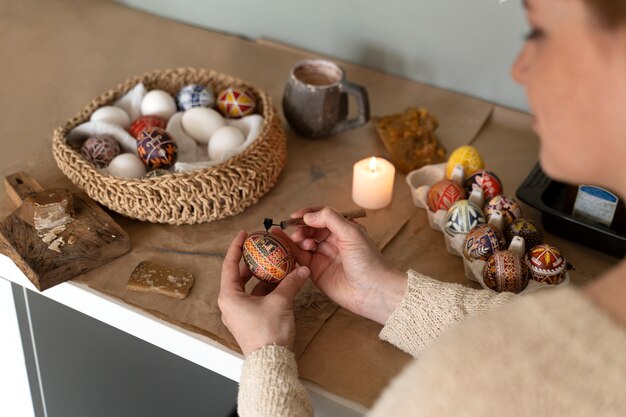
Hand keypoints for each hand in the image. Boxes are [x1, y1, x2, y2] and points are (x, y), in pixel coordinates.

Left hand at [218, 230, 309, 356]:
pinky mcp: (251, 321)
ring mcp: (240, 314)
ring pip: (250, 288)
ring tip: (276, 262)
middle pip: (240, 275)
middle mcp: (231, 304)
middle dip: (253, 261)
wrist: (271, 362)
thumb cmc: (268, 332)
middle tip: (263, 247)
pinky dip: (268, 289)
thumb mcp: (281, 301)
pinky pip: (257, 298)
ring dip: (263, 275)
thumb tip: (301, 269)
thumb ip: (291, 282)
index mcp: (229, 296)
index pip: (230, 265)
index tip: (244, 234)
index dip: (237, 247)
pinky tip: (282, 282)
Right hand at [287, 207, 406, 323]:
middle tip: (297, 231)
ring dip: (298, 239)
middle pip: (310, 229)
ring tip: (299, 240)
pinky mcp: (316, 271)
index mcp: (343, 229)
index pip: (322, 216)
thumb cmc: (367, 260)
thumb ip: (330, 219)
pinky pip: (301, 258)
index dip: (308, 214)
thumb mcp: (351, 232)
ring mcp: (323, 256)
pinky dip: (293, 251)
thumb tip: (308, 215)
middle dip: (301, 227)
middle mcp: (332, 241)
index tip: (296, 216)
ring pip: (304, 242)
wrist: (371, 290)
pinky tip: (290, 247)